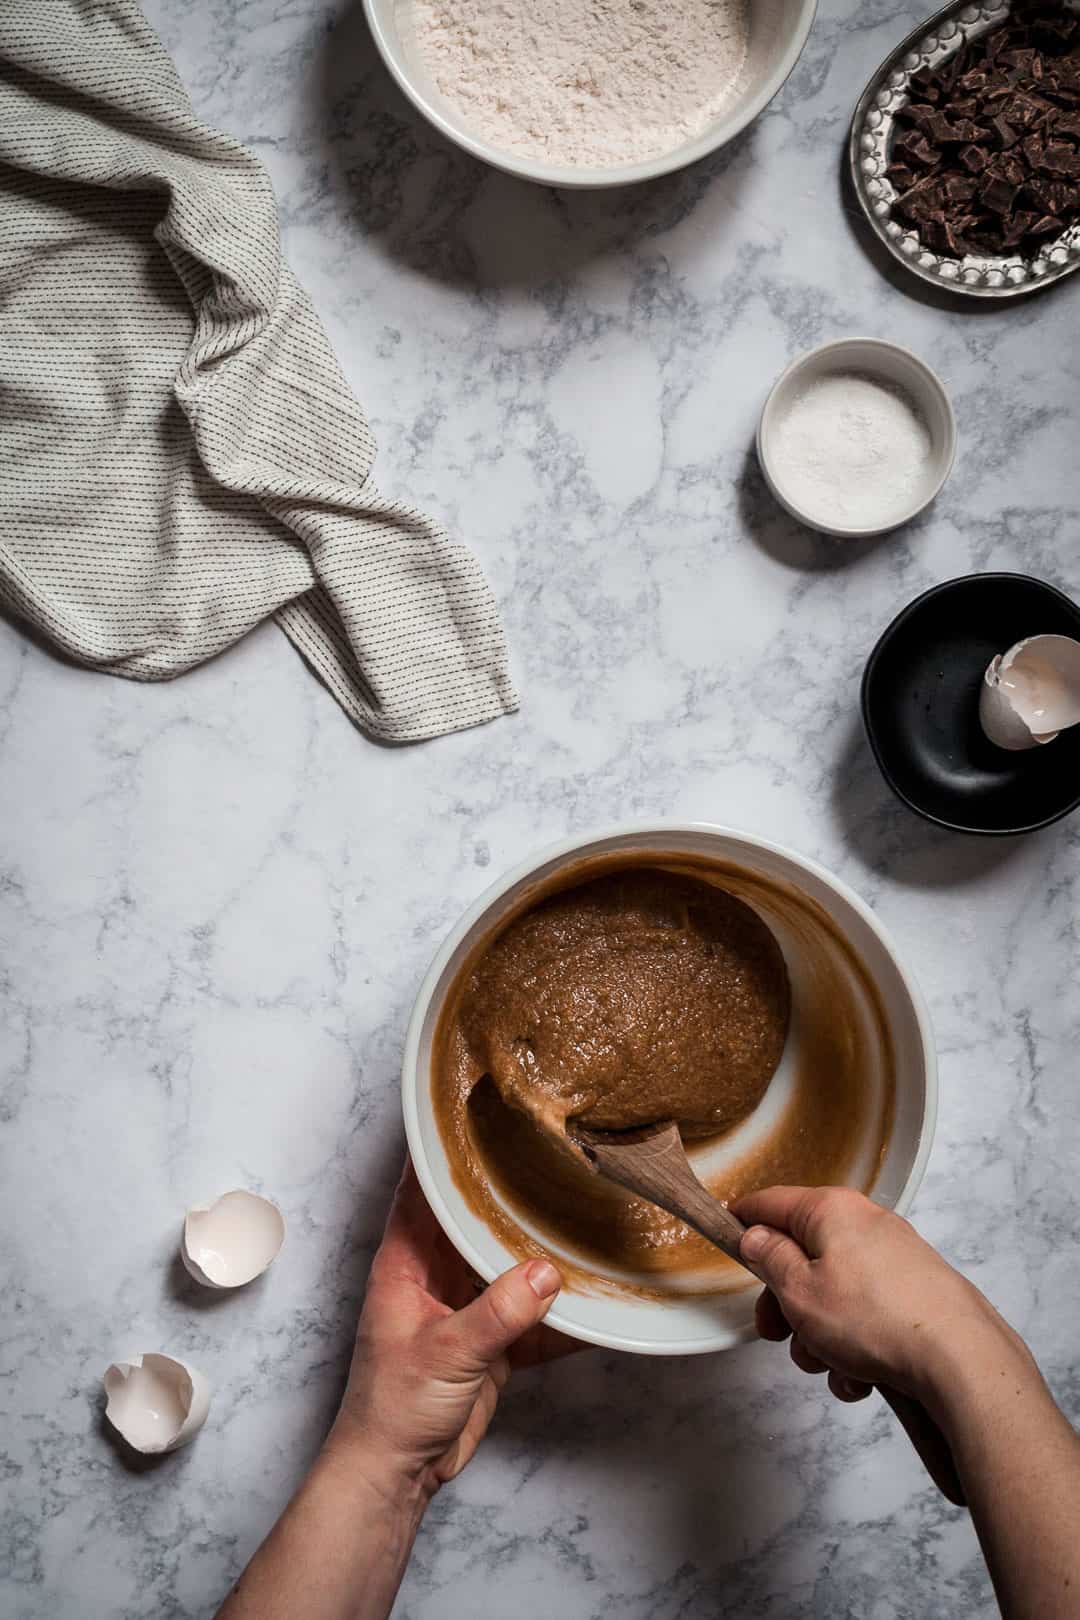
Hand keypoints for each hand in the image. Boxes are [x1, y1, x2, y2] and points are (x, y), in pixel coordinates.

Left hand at [325, 1159, 576, 1505]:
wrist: (396, 1473)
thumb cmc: (392, 1408)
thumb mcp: (447, 1354)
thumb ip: (499, 1313)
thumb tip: (548, 1271)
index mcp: (405, 1262)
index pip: (421, 1188)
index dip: (443, 1150)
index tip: (472, 1111)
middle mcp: (433, 1274)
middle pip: (473, 1220)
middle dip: (507, 1192)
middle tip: (548, 1155)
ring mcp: (462, 1306)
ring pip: (506, 1262)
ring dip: (539, 1250)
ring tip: (581, 1214)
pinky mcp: (488, 1341)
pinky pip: (530, 1312)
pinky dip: (559, 1308)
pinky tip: (592, 1296)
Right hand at [732, 1185, 1021, 1412]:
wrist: (958, 1360)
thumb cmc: (874, 1319)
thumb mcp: (799, 1291)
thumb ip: (770, 1259)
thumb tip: (757, 1236)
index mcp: (833, 1210)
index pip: (773, 1202)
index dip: (744, 1220)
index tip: (727, 1234)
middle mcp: (867, 1225)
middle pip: (805, 1255)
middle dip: (785, 1301)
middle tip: (775, 1333)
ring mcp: (896, 1260)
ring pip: (835, 1292)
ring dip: (820, 1333)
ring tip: (828, 1366)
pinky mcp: (917, 1295)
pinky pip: (868, 1315)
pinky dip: (856, 1346)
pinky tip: (859, 1379)